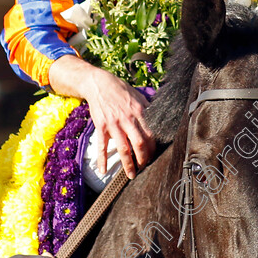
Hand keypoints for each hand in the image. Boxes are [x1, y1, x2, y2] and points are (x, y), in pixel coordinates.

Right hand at [48, 55, 155, 178]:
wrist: (99, 83)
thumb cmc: (120, 90)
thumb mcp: (138, 97)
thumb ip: (147, 110)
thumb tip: (159, 122)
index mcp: (139, 112)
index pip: (151, 134)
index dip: (153, 148)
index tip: (154, 156)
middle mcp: (128, 119)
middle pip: (140, 143)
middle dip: (144, 159)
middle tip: (144, 168)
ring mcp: (113, 123)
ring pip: (123, 148)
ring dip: (128, 164)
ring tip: (131, 174)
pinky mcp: (101, 126)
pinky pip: (102, 146)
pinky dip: (102, 159)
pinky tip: (103, 170)